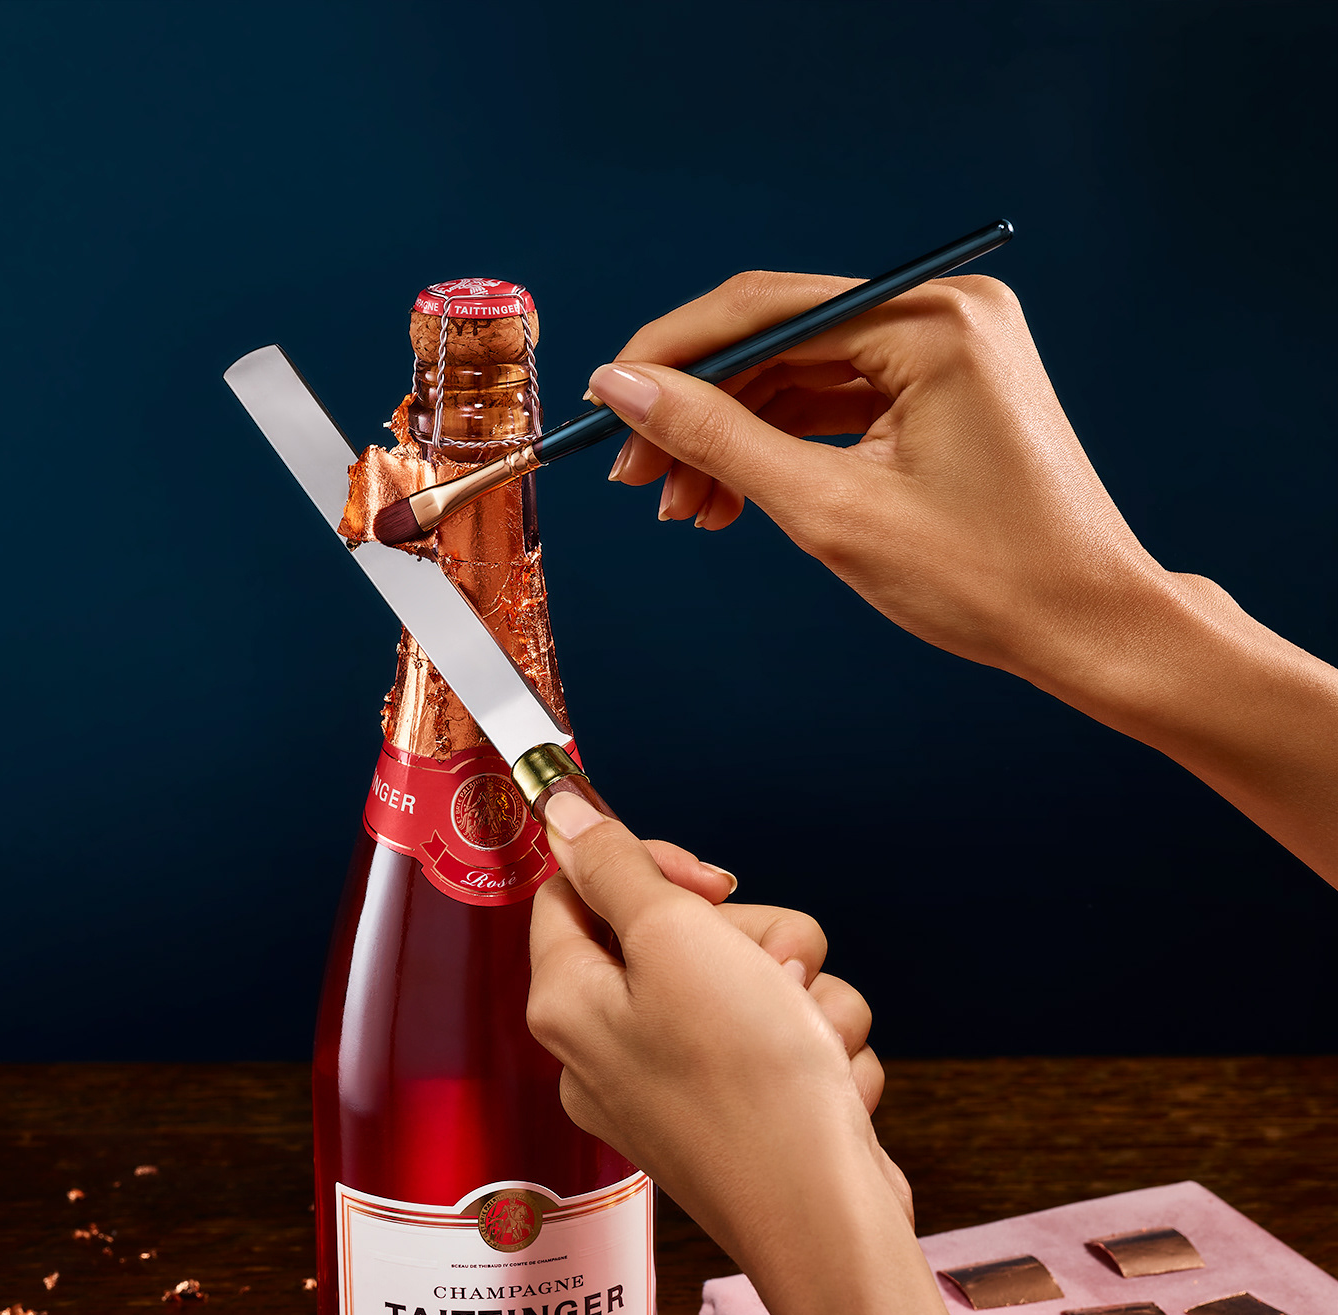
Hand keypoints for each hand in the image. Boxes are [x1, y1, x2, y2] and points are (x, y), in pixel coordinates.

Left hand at [529, 803, 911, 1273]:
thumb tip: (556, 806)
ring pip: (755, 977)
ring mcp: (679, 1082)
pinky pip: (787, 1035)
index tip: (713, 886)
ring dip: (804, 996)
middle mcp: (611, 1044)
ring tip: (807, 1044)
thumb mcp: (677, 941)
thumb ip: (617, 867)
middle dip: (755, 942)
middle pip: (681, 930)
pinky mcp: (742, 1109)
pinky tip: (822, 1086)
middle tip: (772, 981)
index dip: (651, 867)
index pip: (579, 888)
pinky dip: (817, 1049)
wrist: (826, 1216)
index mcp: (569, 1001)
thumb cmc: (747, 1084)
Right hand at [590, 271, 1157, 690]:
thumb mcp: (831, 511)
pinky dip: (781, 448)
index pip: (763, 309)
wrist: (1087, 627)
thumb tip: (626, 388)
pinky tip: (732, 498)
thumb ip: (719, 440)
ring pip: (799, 376)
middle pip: (777, 340)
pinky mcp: (945, 389)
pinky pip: (837, 402)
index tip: (605, 404)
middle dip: (697, 411)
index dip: (670, 358)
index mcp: (932, 320)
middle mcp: (945, 311)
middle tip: (632, 477)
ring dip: (732, 439)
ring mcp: (948, 348)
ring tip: (683, 508)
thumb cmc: (988, 579)